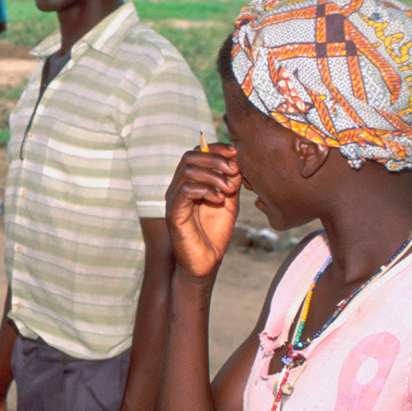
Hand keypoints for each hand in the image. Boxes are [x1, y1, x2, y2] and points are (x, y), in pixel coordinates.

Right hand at [165, 143, 241, 279]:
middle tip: (234, 169)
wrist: (206, 263)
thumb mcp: (230, 204)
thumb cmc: (215, 234)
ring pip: (188, 171)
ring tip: (229, 189)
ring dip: (213, 175)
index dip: (215, 148)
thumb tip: (237, 163)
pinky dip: (205, 190)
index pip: (197, 153)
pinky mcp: (173, 214)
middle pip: (190, 156)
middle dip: (215, 158)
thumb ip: (231, 184)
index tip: (235, 152)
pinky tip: (219, 200)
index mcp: (190, 182)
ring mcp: (174, 200)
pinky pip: (185, 191)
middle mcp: (178, 188)